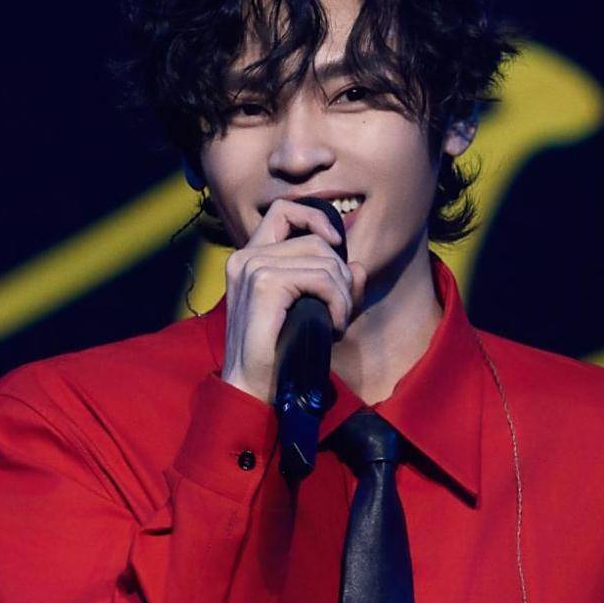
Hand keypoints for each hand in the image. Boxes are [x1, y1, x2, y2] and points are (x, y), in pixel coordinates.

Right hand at [221, 197, 367, 405]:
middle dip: (339, 273)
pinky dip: (337, 302)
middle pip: (314, 239)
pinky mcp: (264, 284)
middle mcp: (245, 258)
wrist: (252, 390)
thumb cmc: (278, 356)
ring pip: (322, 259)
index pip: (283, 211)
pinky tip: (333, 326)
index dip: (315, 219)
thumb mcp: (311, 314)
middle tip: (340, 310)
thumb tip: (358, 266)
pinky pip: (321, 278)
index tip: (337, 246)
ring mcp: (252, 268)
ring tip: (336, 323)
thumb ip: (333, 287)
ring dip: (342, 293)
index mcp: (248, 259)